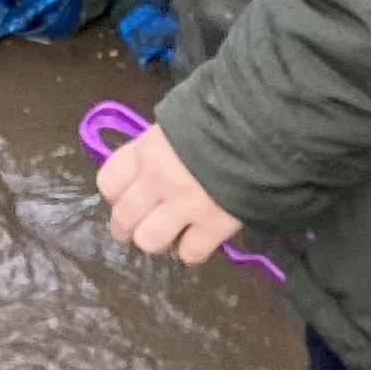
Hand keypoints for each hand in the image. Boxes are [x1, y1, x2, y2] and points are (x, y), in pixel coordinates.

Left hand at [95, 119, 245, 266]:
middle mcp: (158, 180)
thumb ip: (159, 146)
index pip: (108, 182)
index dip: (115, 194)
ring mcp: (185, 206)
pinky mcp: (214, 226)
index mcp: (146, 150)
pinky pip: (190, 253)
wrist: (262, 128)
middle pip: (124, 217)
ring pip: (149, 240)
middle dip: (125, 227)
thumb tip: (149, 161)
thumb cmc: (218, 116)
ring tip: (167, 236)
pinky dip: (192, 251)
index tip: (124, 197)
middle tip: (135, 229)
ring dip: (156, 241)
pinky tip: (197, 241)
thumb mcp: (178, 122)